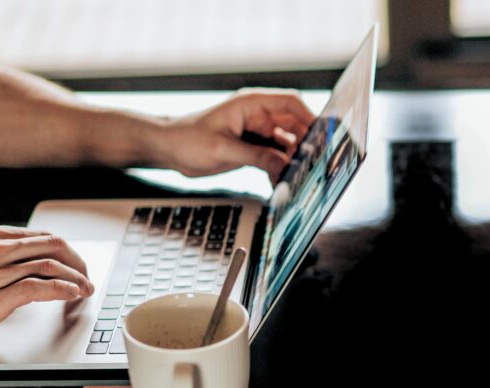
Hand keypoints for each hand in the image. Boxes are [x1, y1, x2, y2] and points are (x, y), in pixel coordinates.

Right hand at [0, 226, 93, 349]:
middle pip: (52, 246)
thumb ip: (1, 254)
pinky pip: (39, 289)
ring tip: (85, 289)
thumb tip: (34, 258)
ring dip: (76, 278)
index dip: (68, 250)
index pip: (43, 236)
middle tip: (87, 276)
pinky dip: (63, 290)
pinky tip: (72, 295)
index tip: (78, 263)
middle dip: (78, 261)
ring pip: (49, 266)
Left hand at [161, 89, 315, 180]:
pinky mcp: (252, 149)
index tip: (322, 136)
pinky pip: (275, 158)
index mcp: (252, 105)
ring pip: (287, 145)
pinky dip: (279, 170)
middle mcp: (258, 117)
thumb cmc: (187, 139)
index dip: (310, 117)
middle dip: (305, 144)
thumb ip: (257, 157)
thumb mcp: (223, 149)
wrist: (168, 149)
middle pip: (295, 126)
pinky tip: (278, 183)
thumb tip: (285, 165)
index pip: (291, 103)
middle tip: (312, 163)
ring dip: (292, 161)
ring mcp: (256, 134)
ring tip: (294, 177)